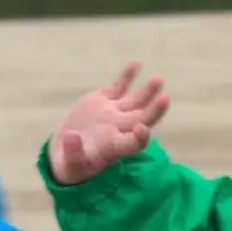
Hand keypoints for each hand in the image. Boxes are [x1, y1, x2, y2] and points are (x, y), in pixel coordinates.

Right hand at [47, 63, 169, 184]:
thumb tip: (71, 136)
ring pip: (136, 101)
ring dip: (148, 91)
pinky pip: (119, 87)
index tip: (142, 129)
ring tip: (158, 80)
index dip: (141, 138)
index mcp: (113, 147)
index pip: (133, 144)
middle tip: (164, 98)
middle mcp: (118, 129)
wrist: (67, 150)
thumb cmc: (72, 165)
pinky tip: (135, 64)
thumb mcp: (70, 166)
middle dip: (154, 110)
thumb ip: (72, 153)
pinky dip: (127, 77)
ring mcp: (113, 113)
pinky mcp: (103, 100)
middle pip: (142, 119)